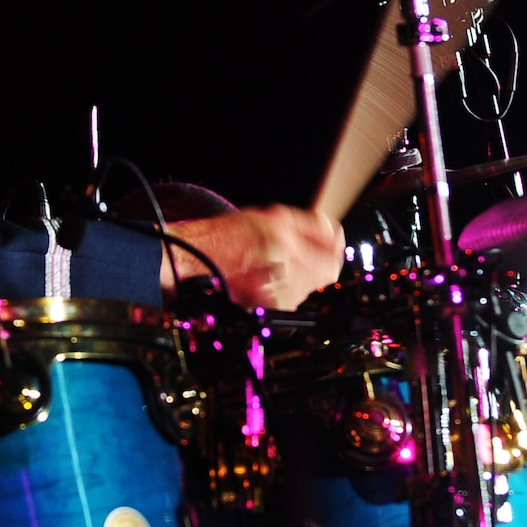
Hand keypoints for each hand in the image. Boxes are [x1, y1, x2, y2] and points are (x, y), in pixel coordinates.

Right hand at [161, 205, 344, 310]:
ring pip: (308, 289)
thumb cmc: (225, 236)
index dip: (335, 249)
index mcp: (282, 238)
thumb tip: (336, 234)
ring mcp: (273, 291)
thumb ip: (309, 225)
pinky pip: (290, 302)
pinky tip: (264, 281)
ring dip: (300, 278)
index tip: (332, 245)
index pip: (332, 253)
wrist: (190, 261)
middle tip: (303, 256)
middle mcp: (279, 265)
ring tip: (274, 266)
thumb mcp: (270, 216)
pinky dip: (283, 292)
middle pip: (325, 274)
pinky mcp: (264, 310)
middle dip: (318, 263)